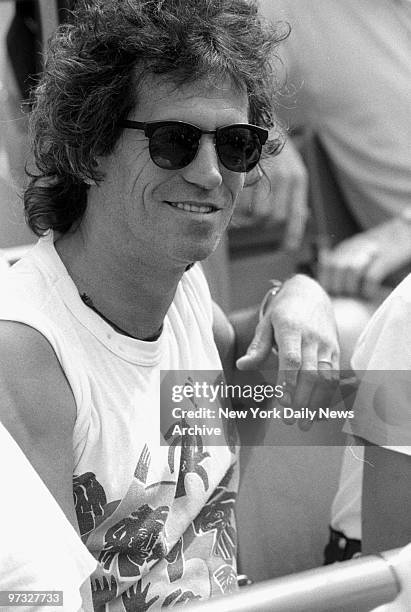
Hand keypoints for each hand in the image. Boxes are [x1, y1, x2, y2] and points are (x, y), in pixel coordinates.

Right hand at [233, 139, 308, 249]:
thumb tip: (304, 216)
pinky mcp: (246, 172)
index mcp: (298, 178)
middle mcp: (285, 178)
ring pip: (256, 214)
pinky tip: (232, 200)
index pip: (296, 214)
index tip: (287, 248)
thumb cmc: (271, 145)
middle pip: (273, 218)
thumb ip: (294, 192)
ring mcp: (265, 174)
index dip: (292, 234)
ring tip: (240, 209)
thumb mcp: (290, 166)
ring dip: (247, 217)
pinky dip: (236, 207)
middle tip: (252, 219)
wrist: (255, 120)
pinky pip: (241, 203)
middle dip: (262, 224)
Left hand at [236, 275, 339, 410]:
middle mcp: (312, 337)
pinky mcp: (336, 351)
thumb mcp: (266, 323)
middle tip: (292, 422)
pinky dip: (328, 397)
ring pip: (326, 377)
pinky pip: (335, 376)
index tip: (282, 403)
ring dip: (317, 403)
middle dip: (302, 400)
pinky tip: (318, 413)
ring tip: (305, 423)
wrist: (311, 294)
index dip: (288, 382)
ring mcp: (327, 344)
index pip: (292, 359)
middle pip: (311, 373)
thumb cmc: (283, 311)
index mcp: (291, 328)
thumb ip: (257, 347)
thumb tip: (241, 366)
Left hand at [318, 218, 410, 299]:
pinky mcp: (385, 258)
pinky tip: (369, 295)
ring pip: (350, 271)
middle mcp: (354, 247)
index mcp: (345, 248)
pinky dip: (367, 289)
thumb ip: (344, 266)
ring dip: (352, 288)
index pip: (326, 266)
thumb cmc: (383, 250)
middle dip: (338, 287)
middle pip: (336, 269)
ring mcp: (370, 251)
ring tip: (357, 297)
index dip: (327, 283)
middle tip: (345, 299)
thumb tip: (331, 288)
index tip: (332, 296)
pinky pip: (370, 277)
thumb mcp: (359, 253)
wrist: (405, 231)